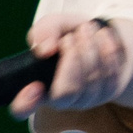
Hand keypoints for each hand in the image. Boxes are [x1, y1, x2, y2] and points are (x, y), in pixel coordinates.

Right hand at [10, 14, 132, 119]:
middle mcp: (60, 98)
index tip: (34, 86)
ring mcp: (85, 99)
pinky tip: (104, 36)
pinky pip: (109, 77)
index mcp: (38, 86)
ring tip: (88, 28)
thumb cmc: (70, 33)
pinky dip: (107, 53)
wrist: (102, 32)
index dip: (25, 103)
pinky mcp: (107, 93)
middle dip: (71, 61)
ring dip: (90, 50)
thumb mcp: (54, 25)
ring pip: (90, 83)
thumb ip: (44, 31)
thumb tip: (45, 48)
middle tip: (71, 37)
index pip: (22, 108)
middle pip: (64, 94)